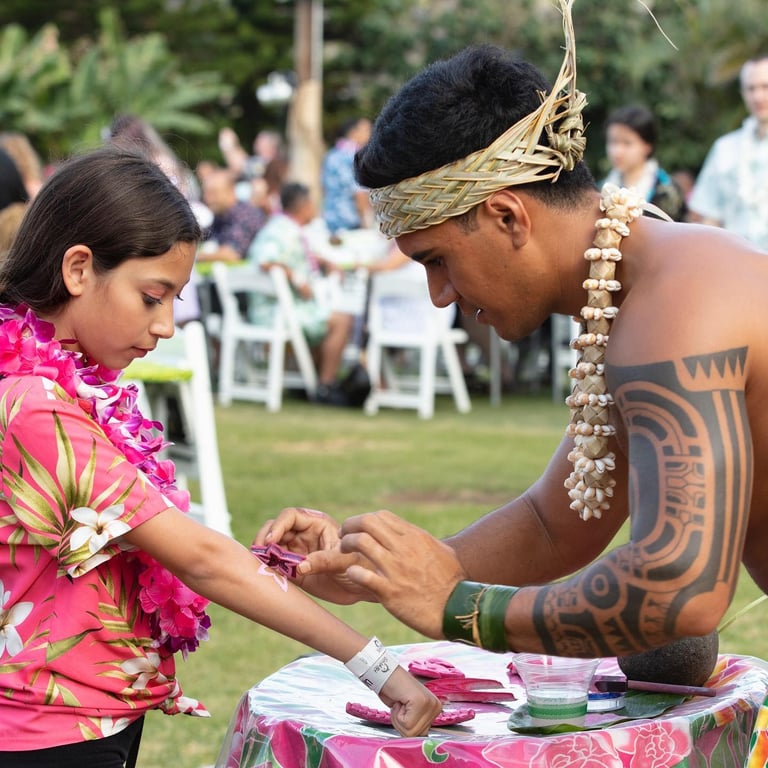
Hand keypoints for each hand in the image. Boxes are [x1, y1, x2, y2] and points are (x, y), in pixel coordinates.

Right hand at [254, 507, 370, 602]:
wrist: (364, 588)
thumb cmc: (361, 566)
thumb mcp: (345, 561)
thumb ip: (324, 561)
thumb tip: (300, 566)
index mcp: (316, 524)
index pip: (290, 516)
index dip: (278, 526)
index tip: (271, 541)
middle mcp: (303, 534)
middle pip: (275, 528)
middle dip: (264, 538)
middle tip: (259, 553)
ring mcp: (296, 551)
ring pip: (271, 546)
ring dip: (262, 553)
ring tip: (259, 564)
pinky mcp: (292, 569)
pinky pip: (273, 565)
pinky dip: (265, 568)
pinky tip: (264, 574)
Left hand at [340, 510, 466, 637]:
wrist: (457, 609)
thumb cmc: (452, 581)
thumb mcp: (441, 551)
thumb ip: (423, 541)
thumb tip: (412, 536)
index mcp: (415, 537)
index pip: (381, 516)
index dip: (364, 519)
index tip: (357, 529)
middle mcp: (404, 548)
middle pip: (367, 522)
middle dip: (349, 526)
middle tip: (342, 536)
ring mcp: (395, 569)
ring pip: (360, 542)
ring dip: (346, 545)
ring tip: (342, 553)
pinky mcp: (389, 591)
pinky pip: (361, 574)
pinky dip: (352, 571)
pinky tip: (353, 574)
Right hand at [378, 666, 441, 736]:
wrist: (384, 674)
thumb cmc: (394, 692)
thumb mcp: (409, 713)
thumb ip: (417, 725)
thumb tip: (418, 742)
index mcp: (436, 709)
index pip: (422, 736)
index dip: (407, 728)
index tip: (404, 711)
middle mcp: (436, 706)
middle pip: (416, 735)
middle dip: (402, 724)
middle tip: (401, 705)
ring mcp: (429, 703)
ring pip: (411, 732)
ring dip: (399, 719)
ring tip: (400, 703)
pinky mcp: (420, 701)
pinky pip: (406, 724)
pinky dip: (396, 715)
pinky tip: (399, 700)